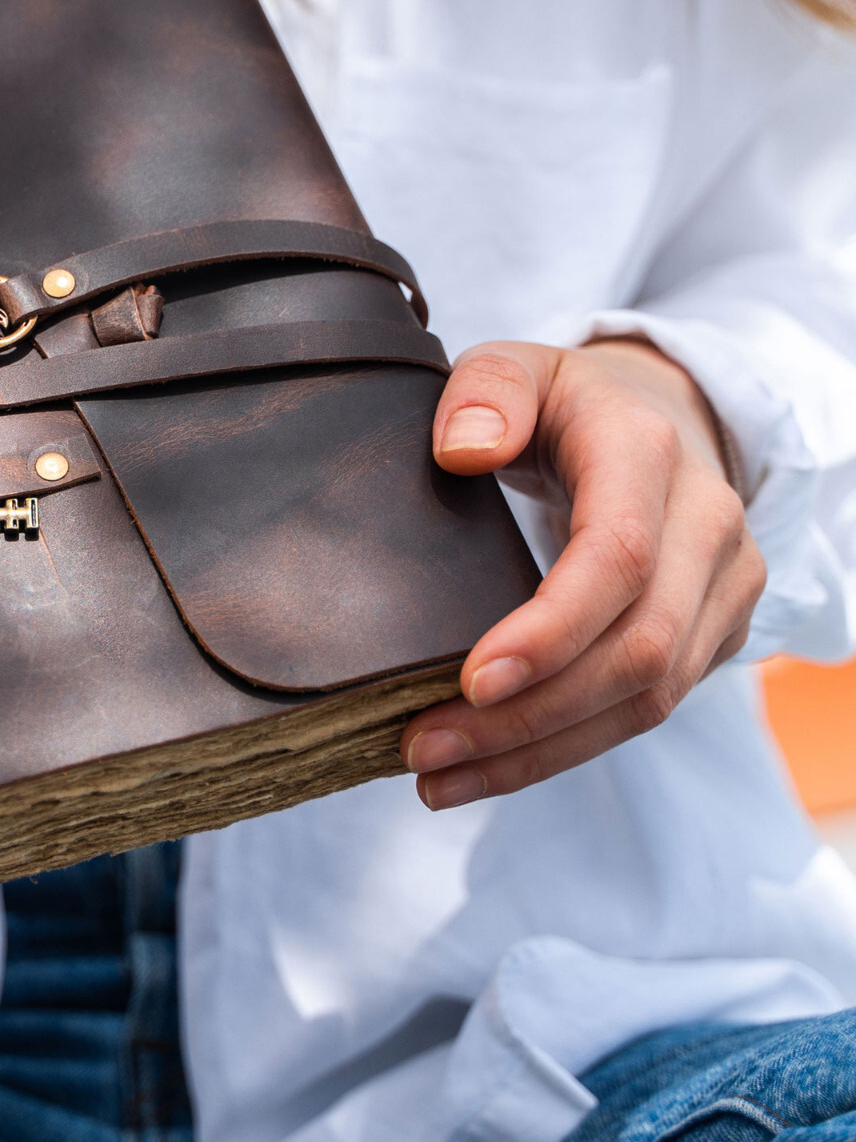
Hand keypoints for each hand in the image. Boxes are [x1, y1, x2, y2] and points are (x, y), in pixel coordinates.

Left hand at [401, 338, 765, 808]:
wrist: (656, 418)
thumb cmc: (563, 403)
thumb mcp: (514, 365)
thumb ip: (484, 390)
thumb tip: (463, 452)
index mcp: (647, 454)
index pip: (615, 560)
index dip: (549, 631)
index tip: (470, 681)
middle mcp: (706, 526)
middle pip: (636, 652)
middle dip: (528, 717)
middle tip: (420, 745)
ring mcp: (721, 588)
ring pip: (648, 700)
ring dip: (539, 751)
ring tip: (436, 775)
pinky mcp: (712, 635)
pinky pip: (645, 710)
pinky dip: (564, 748)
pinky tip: (487, 767)